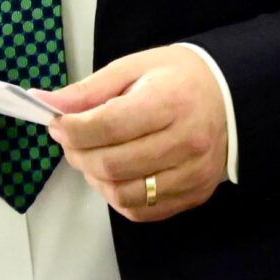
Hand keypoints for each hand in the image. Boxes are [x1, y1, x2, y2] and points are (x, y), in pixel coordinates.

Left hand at [42, 46, 227, 222]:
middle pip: (112, 164)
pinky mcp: (194, 195)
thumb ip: (90, 90)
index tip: (57, 123)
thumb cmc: (178, 79)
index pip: (109, 126)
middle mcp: (186, 141)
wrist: (230, 98)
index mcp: (170, 101)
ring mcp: (192, 174)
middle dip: (77, 154)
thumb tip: (48, 104)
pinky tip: (114, 174)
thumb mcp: (134, 68)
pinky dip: (116, 196)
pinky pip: (141, 211)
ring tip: (92, 157)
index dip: (73, 129)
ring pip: (123, 194)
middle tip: (70, 140)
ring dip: (94, 178)